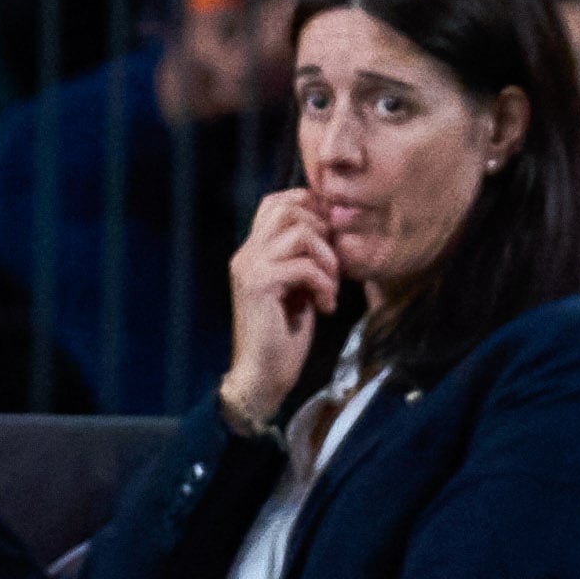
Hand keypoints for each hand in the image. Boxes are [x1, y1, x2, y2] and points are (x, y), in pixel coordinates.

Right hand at [219, 187, 342, 428]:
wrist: (261, 376)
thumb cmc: (283, 337)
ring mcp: (249, 267)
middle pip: (288, 208)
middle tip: (333, 267)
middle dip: (322, 233)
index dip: (308, 208)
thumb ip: (303, 261)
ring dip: (327, 259)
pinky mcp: (259, 285)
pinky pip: (304, 266)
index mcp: (253, 252)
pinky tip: (325, 307)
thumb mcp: (296, 289)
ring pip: (299, 232)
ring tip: (330, 288)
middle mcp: (246, 253)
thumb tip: (330, 234)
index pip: (275, 202)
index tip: (331, 237)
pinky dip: (324, 285)